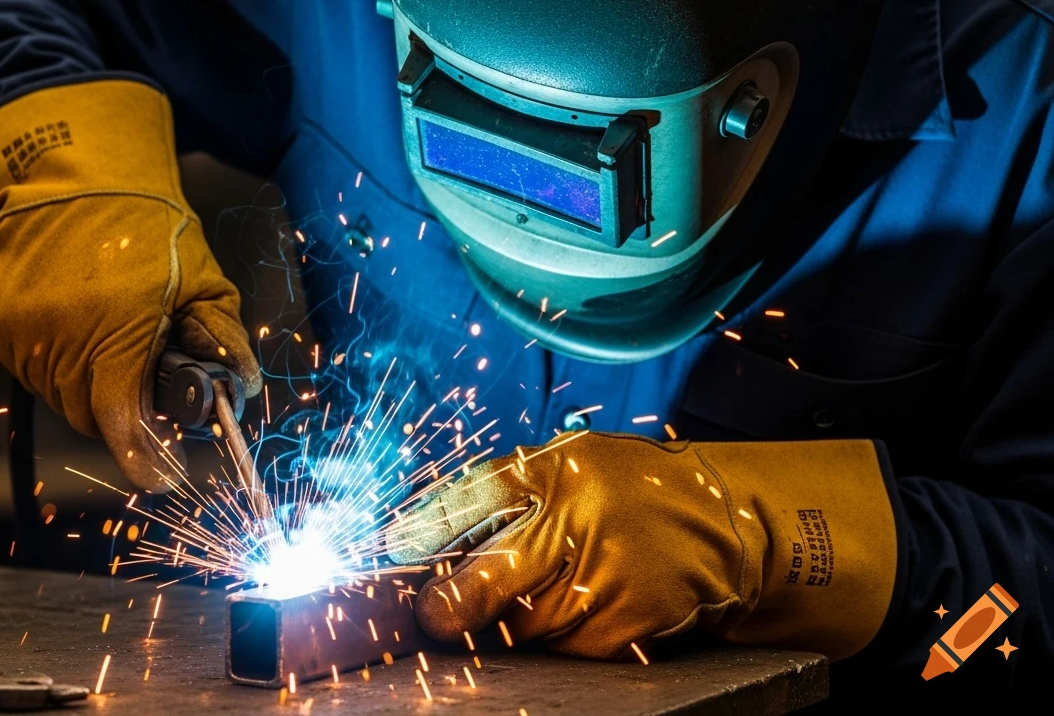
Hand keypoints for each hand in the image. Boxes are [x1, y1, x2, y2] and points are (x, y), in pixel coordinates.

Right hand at [0, 80, 260, 491]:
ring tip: (107, 329)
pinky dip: (52, 356)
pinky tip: (72, 315)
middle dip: (120, 406)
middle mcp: (59, 334)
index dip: (144, 457)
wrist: (70, 170)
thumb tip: (241, 390)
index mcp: (117, 326)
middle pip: (91, 414)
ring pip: (57, 393)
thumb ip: (222, 338)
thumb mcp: (201, 278)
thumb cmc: (145, 223)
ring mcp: (17, 330)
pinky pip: (26, 365)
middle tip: (141, 375)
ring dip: (86, 380)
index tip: (163, 477)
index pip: (122, 421)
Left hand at [387, 433, 896, 660]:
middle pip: (481, 583)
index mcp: (554, 468)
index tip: (390, 554)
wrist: (721, 522)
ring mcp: (602, 578)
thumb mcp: (565, 463)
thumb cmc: (624, 487)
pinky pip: (564, 649)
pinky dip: (558, 639)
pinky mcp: (626, 625)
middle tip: (431, 614)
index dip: (420, 531)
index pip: (469, 499)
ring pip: (520, 626)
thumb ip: (501, 493)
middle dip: (444, 607)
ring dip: (509, 622)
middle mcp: (575, 520)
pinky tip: (580, 607)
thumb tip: (413, 536)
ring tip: (542, 591)